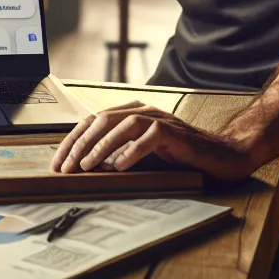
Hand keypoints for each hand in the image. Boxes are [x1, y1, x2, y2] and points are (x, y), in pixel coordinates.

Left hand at [51, 102, 257, 180]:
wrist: (219, 156)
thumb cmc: (179, 156)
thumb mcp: (142, 154)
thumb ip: (117, 153)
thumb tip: (85, 166)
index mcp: (130, 114)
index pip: (92, 122)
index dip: (72, 142)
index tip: (58, 163)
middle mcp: (142, 112)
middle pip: (102, 120)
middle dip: (80, 144)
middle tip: (66, 167)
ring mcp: (159, 119)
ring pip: (122, 125)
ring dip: (101, 146)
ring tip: (87, 166)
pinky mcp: (174, 131)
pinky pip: (149, 137)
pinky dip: (132, 151)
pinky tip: (119, 166)